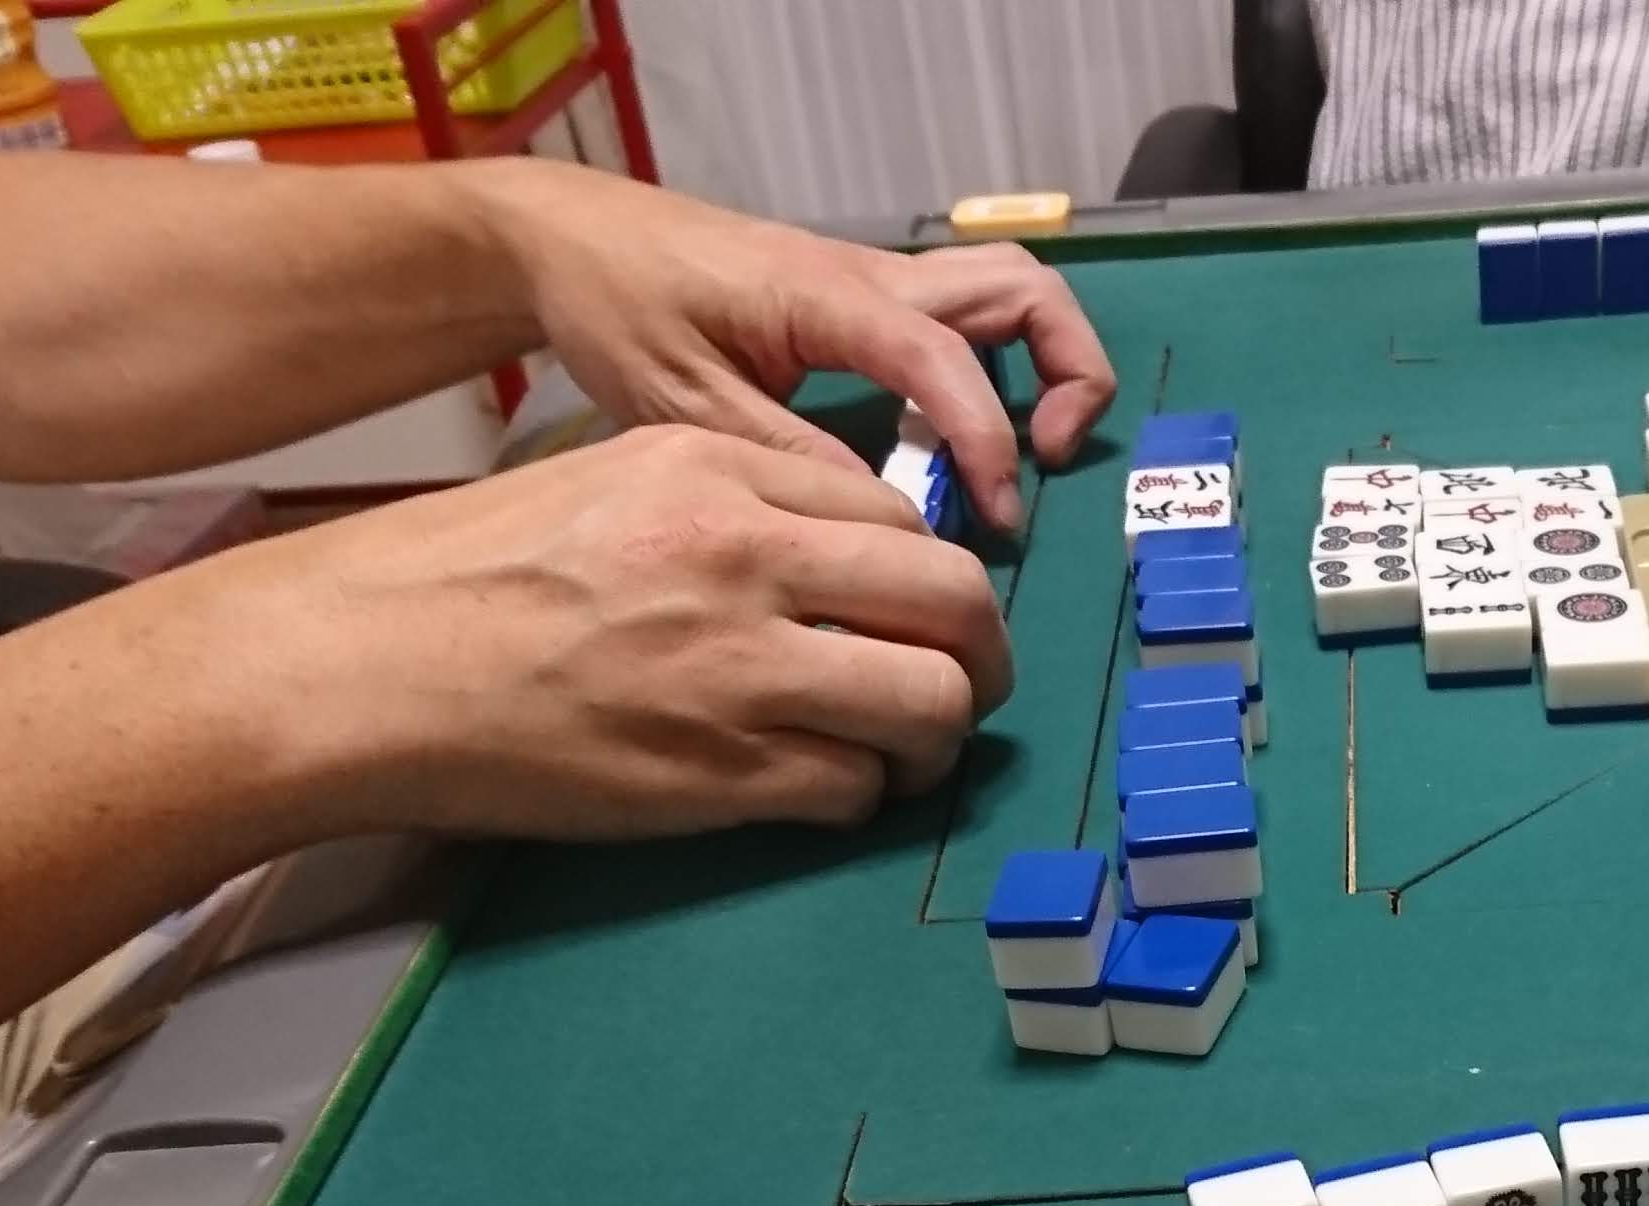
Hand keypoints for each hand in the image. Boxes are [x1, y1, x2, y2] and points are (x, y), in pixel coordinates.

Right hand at [163, 427, 1007, 837]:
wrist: (355, 665)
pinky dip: (862, 796)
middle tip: (963, 681)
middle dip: (981, 650)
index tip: (912, 607)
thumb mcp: (607, 482)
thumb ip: (731, 504)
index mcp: (714, 470)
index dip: (925, 568)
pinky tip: (828, 788)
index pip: (896, 511)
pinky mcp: (715, 775)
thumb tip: (839, 555)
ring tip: (904, 750)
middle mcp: (743, 557)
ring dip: (937, 737)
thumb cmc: (460, 576)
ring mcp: (736, 671)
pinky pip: (854, 789)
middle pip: (952, 599)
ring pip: (930, 704)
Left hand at [473, 162, 1115, 537]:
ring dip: (1047, 362)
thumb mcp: (686, 404)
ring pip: (1009, 292)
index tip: (995, 520)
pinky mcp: (865, 299)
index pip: (945, 359)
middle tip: (1044, 463)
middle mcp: (871, 277)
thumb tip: (883, 520)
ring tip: (1025, 454)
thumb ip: (786, 456)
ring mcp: (876, 283)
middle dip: (1070, 371)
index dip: (987, 441)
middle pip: (1025, 289)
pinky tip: (957, 442)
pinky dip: (997, 369)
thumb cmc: (620, 311)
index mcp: (827, 297)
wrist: (577, 241)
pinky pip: (965, 319)